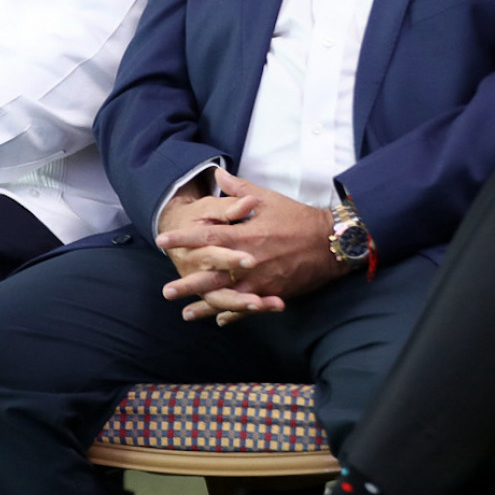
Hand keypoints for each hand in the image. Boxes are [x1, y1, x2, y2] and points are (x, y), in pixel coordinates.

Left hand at [156, 171, 349, 323]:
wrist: (331, 243)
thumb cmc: (298, 218)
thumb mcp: (267, 198)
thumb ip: (239, 189)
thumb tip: (217, 173)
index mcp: (246, 235)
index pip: (208, 238)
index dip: (184, 239)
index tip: (162, 241)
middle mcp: (251, 261)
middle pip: (213, 275)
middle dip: (189, 283)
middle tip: (166, 291)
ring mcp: (262, 281)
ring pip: (229, 297)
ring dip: (207, 306)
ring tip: (186, 314)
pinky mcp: (274, 293)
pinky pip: (251, 308)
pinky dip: (235, 315)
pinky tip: (219, 321)